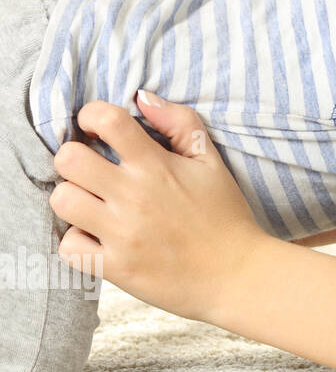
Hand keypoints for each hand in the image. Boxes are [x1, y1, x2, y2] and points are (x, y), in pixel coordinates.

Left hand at [50, 91, 269, 321]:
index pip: (106, 120)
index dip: (92, 116)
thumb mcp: (212, 161)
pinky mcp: (115, 267)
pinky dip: (79, 241)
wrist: (238, 274)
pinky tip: (99, 237)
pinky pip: (68, 247)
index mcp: (157, 166)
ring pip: (62, 200)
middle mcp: (134, 196)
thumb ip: (179, 122)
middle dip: (75, 158)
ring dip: (73, 198)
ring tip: (93, 203)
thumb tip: (142, 97)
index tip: (98, 129)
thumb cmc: (225, 215)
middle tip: (91, 169)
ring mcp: (122, 233)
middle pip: (68, 159)